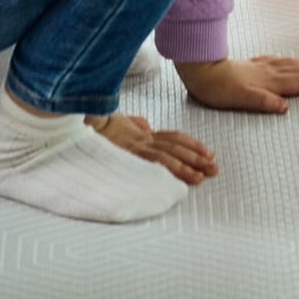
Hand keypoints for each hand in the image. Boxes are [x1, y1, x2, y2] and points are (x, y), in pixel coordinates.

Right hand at [86, 112, 217, 185]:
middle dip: (197, 158)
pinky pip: (151, 161)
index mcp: (143, 134)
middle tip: (215, 168)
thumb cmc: (98, 123)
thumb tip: (144, 125)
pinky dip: (168, 169)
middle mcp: (143, 139)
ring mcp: (136, 146)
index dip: (192, 145)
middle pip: (176, 147)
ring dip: (186, 166)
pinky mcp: (128, 153)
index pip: (174, 138)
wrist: (82, 119)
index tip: (209, 153)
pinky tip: (179, 179)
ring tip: (202, 176)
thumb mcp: (121, 122)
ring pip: (167, 155)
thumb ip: (135, 123)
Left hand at [174, 55, 298, 114]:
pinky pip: (277, 60)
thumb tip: (285, 107)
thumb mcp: (241, 100)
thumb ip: (263, 102)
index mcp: (268, 82)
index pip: (298, 83)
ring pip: (290, 64)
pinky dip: (289, 61)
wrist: (202, 70)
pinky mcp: (252, 64)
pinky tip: (288, 61)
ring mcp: (260, 66)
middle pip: (298, 71)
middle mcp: (268, 71)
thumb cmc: (219, 89)